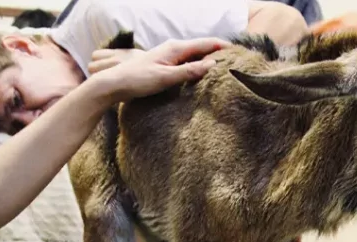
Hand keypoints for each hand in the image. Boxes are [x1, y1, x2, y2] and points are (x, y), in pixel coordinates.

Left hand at [93, 37, 230, 102]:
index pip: (206, 43)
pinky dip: (199, 66)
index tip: (241, 53)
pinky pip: (188, 62)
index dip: (224, 47)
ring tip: (225, 68)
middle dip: (220, 53)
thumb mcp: (166, 78)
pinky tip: (204, 74)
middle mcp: (174, 48)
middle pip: (203, 48)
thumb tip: (213, 64)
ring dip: (210, 60)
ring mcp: (169, 56)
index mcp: (176, 48)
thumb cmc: (138, 80)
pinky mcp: (166, 64)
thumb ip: (189, 71)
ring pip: (196, 55)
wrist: (115, 84)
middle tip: (237, 62)